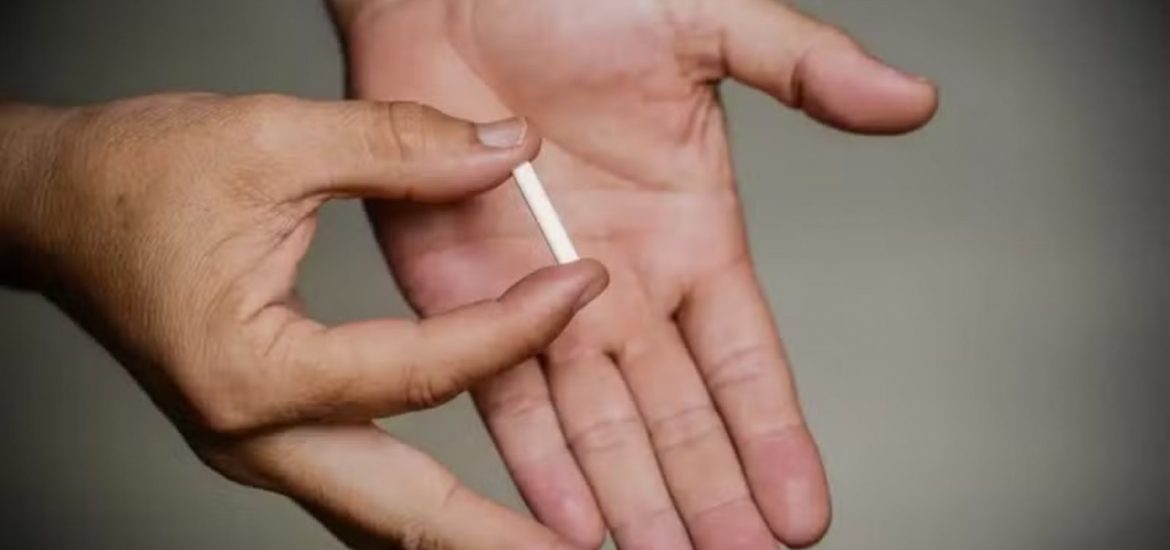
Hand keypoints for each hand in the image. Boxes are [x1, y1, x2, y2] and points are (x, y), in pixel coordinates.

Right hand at [0, 95, 609, 548]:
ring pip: (380, 518)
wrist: (57, 204)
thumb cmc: (137, 175)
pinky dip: (425, 507)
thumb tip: (505, 153)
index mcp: (253, 370)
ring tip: (551, 545)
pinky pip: (358, 489)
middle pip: (405, 513)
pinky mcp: (264, 435)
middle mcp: (251, 434)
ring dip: (468, 536)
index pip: (422, 371)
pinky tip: (475, 510)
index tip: (582, 289)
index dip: (517, 328)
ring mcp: (255, 447)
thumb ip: (399, 146)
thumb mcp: (273, 137)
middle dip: (500, 539)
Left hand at [339, 0, 936, 547]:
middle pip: (678, 413)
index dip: (772, 434)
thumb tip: (911, 100)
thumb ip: (803, 67)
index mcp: (690, 233)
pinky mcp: (462, 296)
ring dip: (634, 498)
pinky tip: (570, 521)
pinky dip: (537, 461)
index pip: (744, 358)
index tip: (803, 511)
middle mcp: (623, 284)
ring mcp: (541, 298)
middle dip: (710, 493)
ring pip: (600, 423)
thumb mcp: (706, 24)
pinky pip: (504, 392)